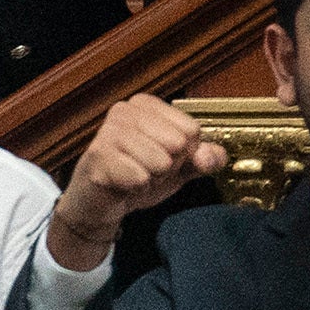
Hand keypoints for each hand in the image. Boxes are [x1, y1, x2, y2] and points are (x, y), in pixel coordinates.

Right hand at [49, 92, 227, 267]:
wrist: (98, 204)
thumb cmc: (138, 176)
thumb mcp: (180, 166)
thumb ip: (205, 158)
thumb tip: (212, 156)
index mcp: (147, 104)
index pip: (192, 130)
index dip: (184, 152)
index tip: (162, 156)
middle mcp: (125, 111)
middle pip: (179, 143)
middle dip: (169, 166)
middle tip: (145, 169)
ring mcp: (108, 132)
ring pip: (161, 162)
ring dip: (152, 178)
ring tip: (133, 175)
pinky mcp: (98, 157)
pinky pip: (140, 178)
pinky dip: (137, 188)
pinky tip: (122, 184)